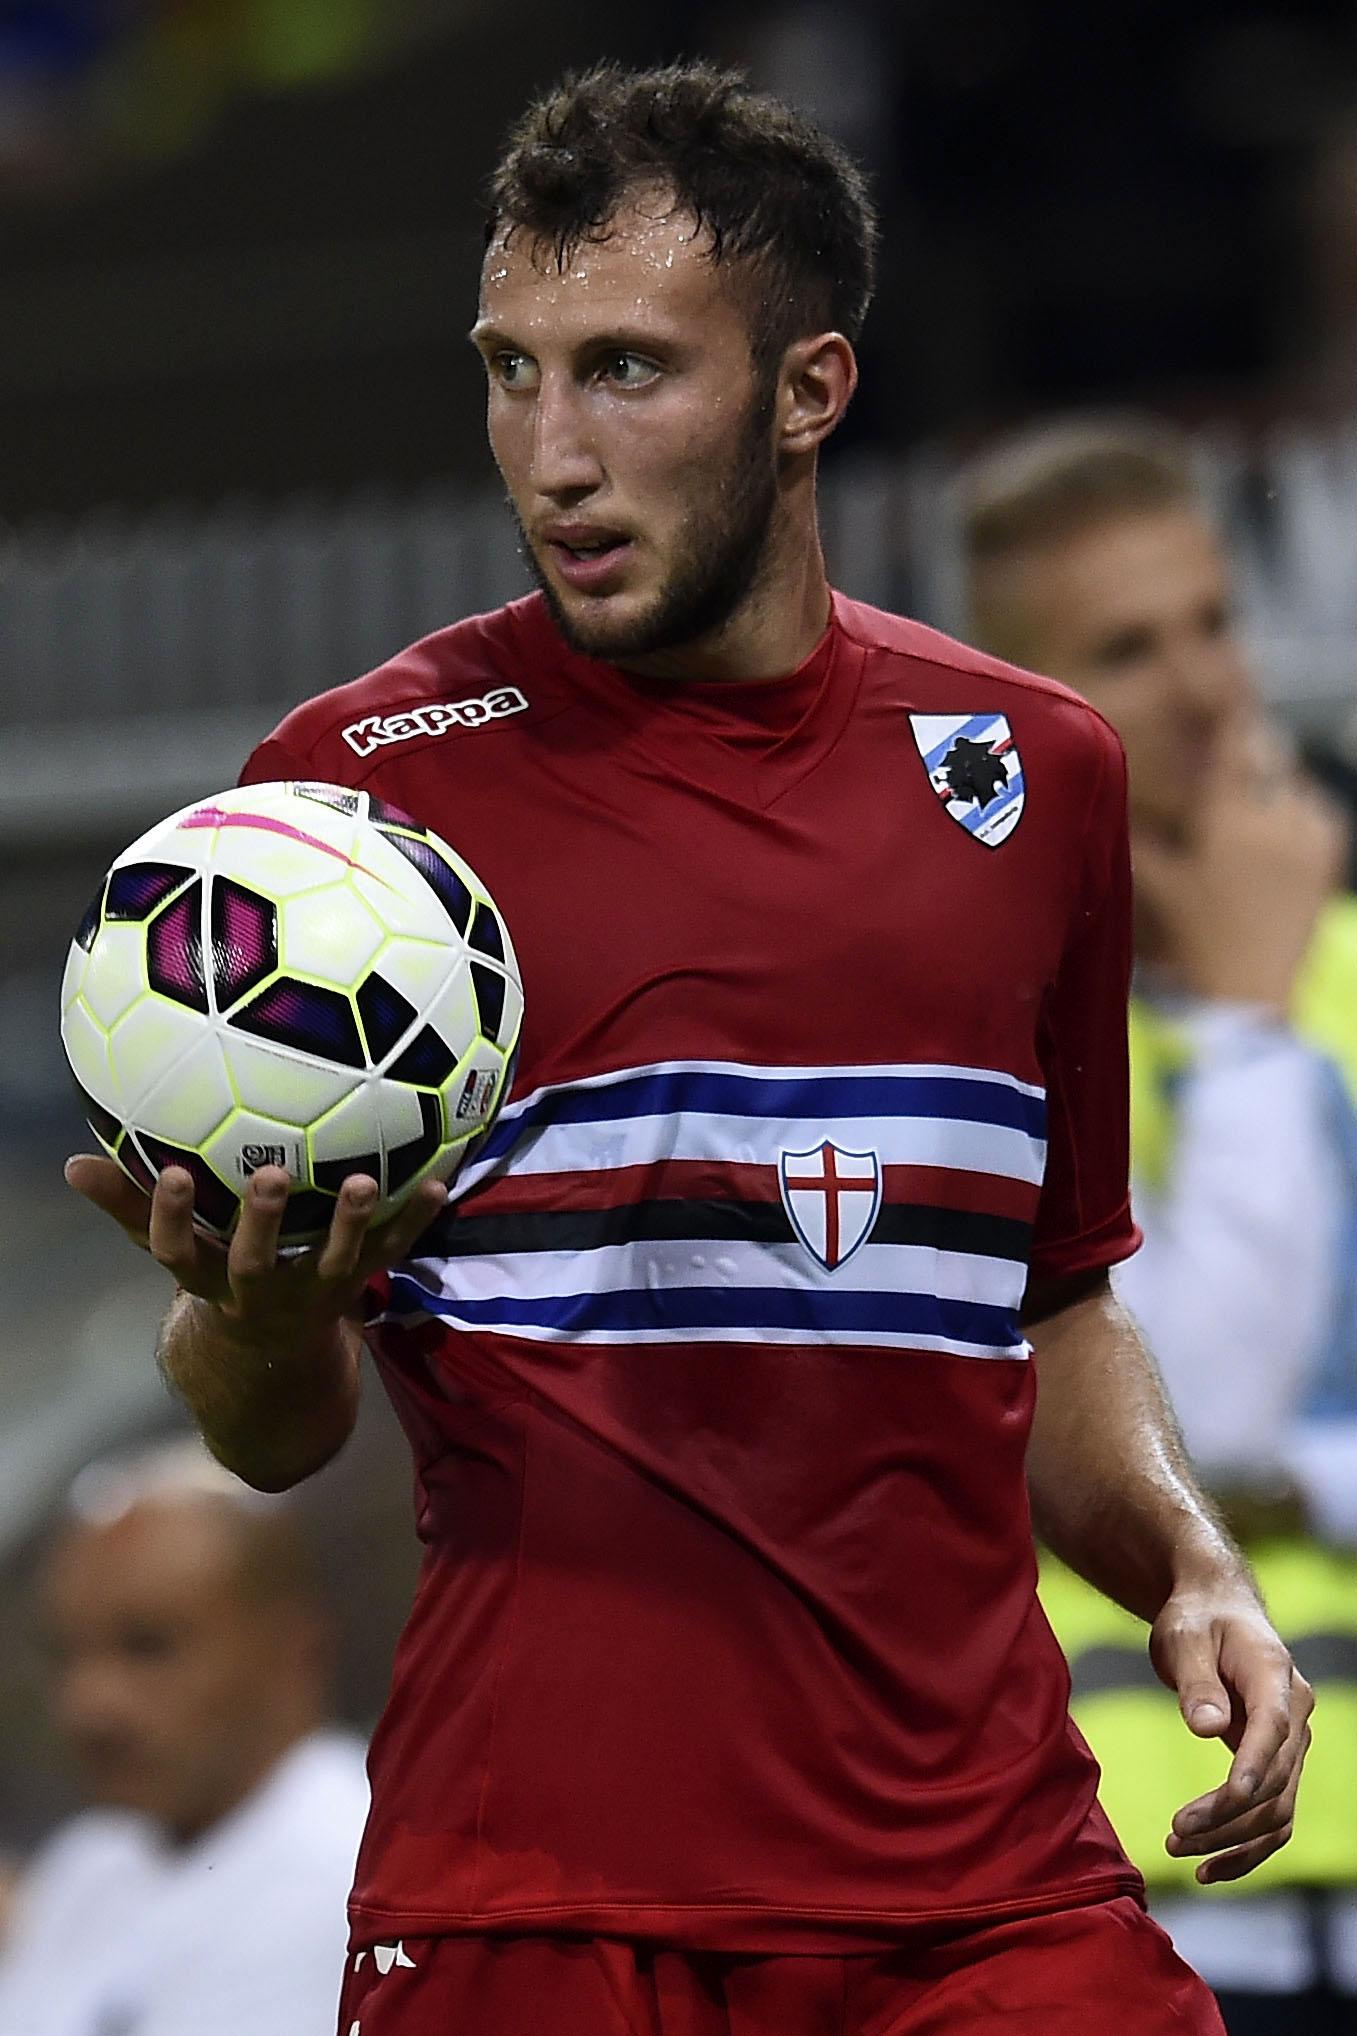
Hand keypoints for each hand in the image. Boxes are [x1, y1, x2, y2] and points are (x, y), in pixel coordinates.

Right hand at [64, 1153, 447, 1349]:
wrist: (272, 1359)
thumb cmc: (214, 1277)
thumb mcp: (172, 1251)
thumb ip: (129, 1207)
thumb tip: (71, 1165)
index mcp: (206, 1278)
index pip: (176, 1249)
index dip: (171, 1215)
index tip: (172, 1171)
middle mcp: (258, 1291)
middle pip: (256, 1262)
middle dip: (264, 1223)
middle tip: (273, 1175)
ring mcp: (312, 1292)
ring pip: (334, 1264)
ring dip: (351, 1224)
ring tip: (364, 1182)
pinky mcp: (357, 1285)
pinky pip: (390, 1253)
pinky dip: (416, 1220)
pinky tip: (442, 1182)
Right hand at [1134, 717, 1346, 1011]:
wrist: (1250, 990)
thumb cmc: (1196, 939)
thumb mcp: (1160, 885)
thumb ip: (1136, 837)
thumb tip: (1109, 796)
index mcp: (1232, 820)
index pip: (1236, 743)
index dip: (1227, 715)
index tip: (1217, 693)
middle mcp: (1278, 818)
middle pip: (1266, 757)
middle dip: (1247, 753)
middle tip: (1225, 757)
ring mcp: (1311, 834)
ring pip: (1290, 783)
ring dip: (1270, 785)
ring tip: (1244, 810)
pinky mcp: (1329, 851)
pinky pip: (1312, 808)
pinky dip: (1293, 811)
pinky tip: (1271, 833)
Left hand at [1150, 1579, 1313, 1882]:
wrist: (1214, 1611)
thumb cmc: (1196, 1620)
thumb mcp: (1184, 1637)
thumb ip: (1196, 1681)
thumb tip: (1208, 1727)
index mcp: (1275, 1677)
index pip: (1273, 1731)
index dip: (1254, 1768)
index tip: (1225, 1801)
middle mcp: (1295, 1715)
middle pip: (1275, 1781)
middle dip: (1228, 1816)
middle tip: (1175, 1836)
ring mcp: (1291, 1742)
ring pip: (1278, 1809)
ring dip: (1234, 1839)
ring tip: (1179, 1852)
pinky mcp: (1276, 1762)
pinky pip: (1273, 1815)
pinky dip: (1247, 1845)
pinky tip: (1210, 1868)